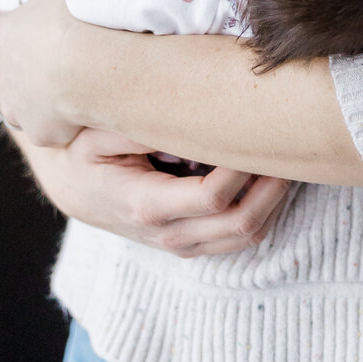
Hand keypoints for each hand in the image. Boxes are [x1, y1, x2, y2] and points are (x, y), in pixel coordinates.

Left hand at [0, 0, 83, 144]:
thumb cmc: (74, 20)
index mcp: (3, 34)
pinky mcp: (40, 130)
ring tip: (48, 94)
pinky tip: (73, 115)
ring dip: (25, 101)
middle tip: (27, 67)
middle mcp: (2, 74)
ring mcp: (19, 105)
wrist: (85, 69)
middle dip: (5, 75)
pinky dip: (56, 122)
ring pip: (11, 109)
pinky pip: (43, 128)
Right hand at [20, 126, 290, 257]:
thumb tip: (184, 117)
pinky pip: (239, 238)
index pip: (212, 197)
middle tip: (288, 147)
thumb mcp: (100, 134)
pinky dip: (264, 211)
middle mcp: (169, 234)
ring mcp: (183, 243)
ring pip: (245, 237)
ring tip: (288, 159)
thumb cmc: (88, 154)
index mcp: (147, 206)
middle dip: (272, 187)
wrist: (74, 190)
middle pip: (239, 225)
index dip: (242, 168)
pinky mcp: (194, 241)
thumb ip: (139, 127)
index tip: (256, 135)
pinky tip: (272, 177)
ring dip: (274, 201)